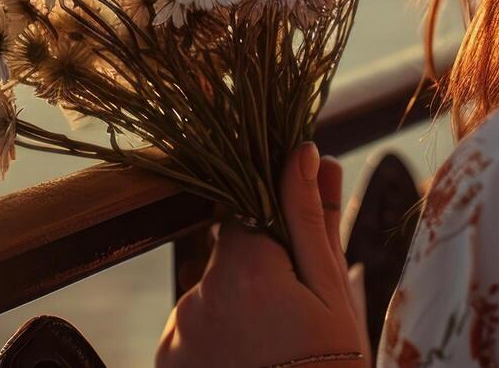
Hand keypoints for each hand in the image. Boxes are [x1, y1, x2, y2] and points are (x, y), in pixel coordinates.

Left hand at [155, 142, 370, 367]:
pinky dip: (220, 337)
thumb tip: (305, 153)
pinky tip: (252, 361)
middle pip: (230, 255)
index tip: (297, 247)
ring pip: (213, 292)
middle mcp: (196, 297)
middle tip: (299, 313)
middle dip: (264, 270)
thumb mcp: (332, 295)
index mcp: (242, 271)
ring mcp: (176, 335)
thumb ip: (311, 220)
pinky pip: (194, 328)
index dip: (275, 219)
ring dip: (241, 306)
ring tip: (277, 347)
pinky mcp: (167, 362)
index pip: (246, 207)